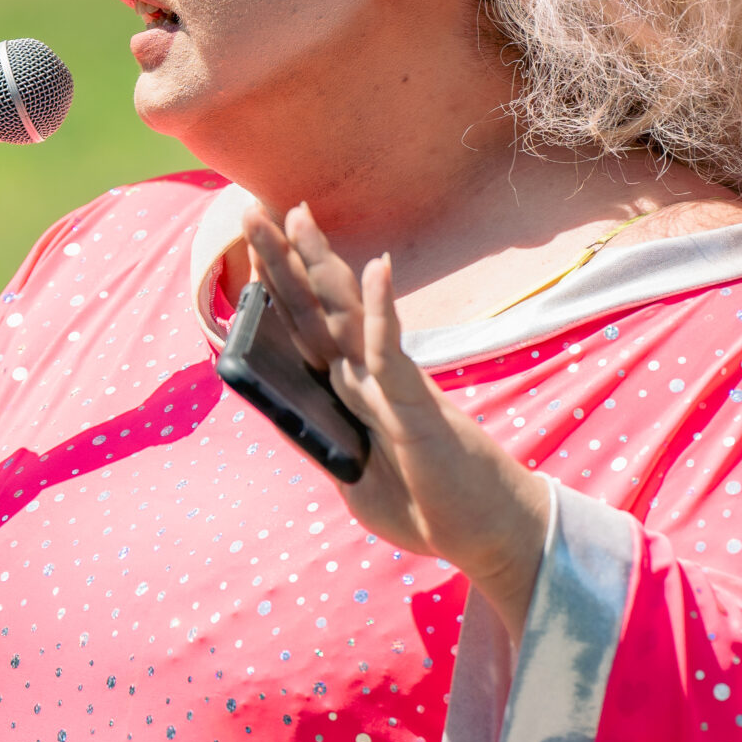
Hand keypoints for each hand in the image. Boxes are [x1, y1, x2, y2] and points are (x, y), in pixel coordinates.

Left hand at [242, 204, 552, 638]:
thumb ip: (324, 446)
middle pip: (316, 309)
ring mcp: (390, 385)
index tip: (254, 248)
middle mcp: (367, 377)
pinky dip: (381, 312)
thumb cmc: (429, 507)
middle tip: (254, 210)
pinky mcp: (414, 403)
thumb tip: (290, 417)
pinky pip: (391, 354)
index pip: (304, 330)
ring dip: (319, 266)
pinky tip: (375, 269)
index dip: (279, 288)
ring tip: (297, 216)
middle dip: (284, 260)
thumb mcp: (355, 484)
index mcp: (351, 392)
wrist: (488, 532)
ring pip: (346, 317)